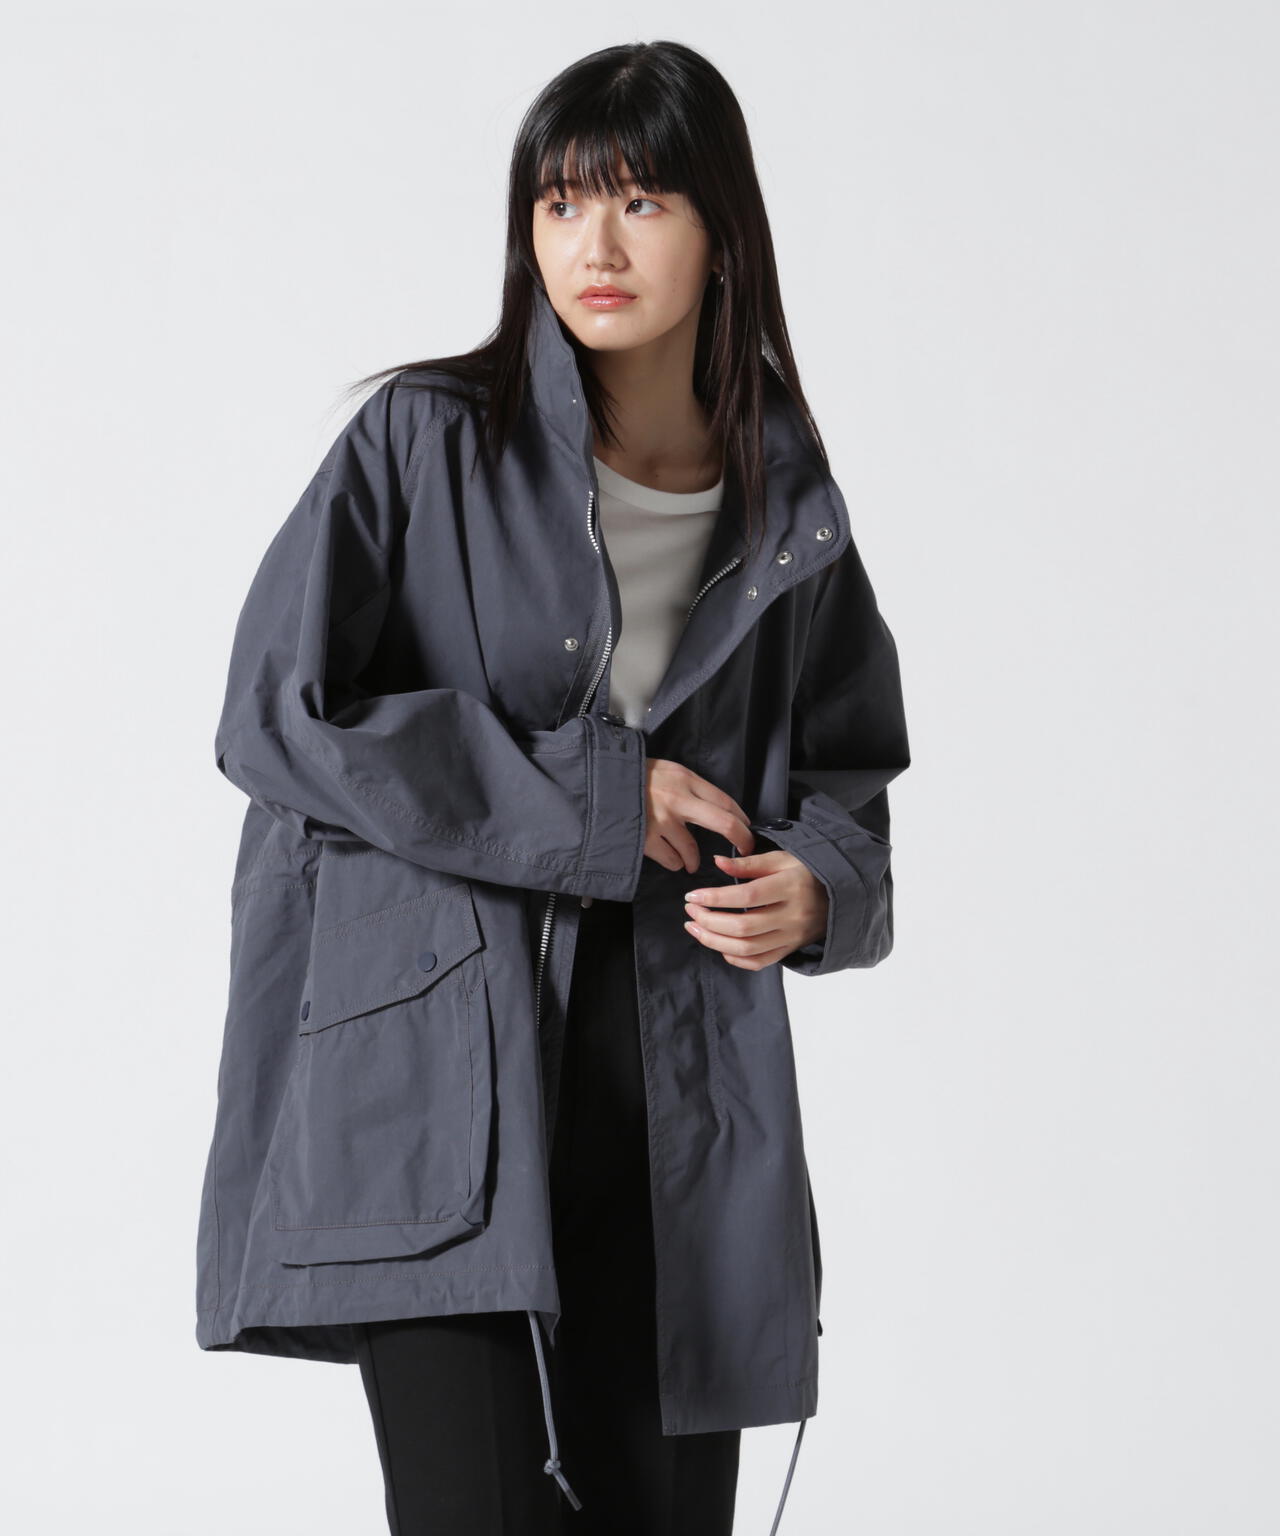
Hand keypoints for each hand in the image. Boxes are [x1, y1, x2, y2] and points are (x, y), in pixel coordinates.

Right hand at [643, 758, 755, 875]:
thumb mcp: (665, 771)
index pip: (725, 800)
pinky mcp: (646, 839)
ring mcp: (662, 821)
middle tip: (745, 850)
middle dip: (740, 839)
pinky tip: (671, 860)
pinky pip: (671, 860)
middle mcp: (678, 799)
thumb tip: (713, 809)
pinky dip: (674, 863)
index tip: (747, 829)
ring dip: (693, 860)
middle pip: (723, 823)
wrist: (598, 783)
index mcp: (685, 778)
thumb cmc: (632, 776)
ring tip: (690, 862)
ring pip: (692, 850)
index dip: (741, 818)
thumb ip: (688, 787)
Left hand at [682, 847, 828, 969]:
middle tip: (690, 910)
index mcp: (790, 887)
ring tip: (694, 928)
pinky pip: (759, 962)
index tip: (693, 895)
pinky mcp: (789, 949)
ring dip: (715, 941)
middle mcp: (792, 916)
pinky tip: (719, 945)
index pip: (748, 896)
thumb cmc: (805, 872)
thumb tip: (717, 862)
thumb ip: (749, 863)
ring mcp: (791, 937)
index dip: (716, 898)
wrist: (837, 896)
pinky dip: (735, 958)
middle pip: (744, 927)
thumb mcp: (781, 858)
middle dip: (709, 920)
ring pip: (748, 949)